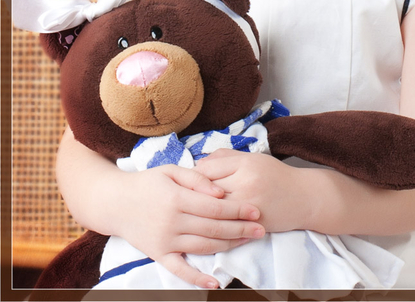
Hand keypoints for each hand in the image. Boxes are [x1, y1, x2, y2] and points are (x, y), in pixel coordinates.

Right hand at [115, 163, 264, 287]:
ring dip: (228, 246)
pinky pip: (180, 270)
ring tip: (247, 241)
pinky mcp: (158, 255)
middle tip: (261, 228)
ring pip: (203, 247)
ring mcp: (165, 241)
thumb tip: (220, 191)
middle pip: (213, 228)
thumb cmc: (147, 182)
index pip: (214, 206)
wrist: (115, 202)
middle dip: (240, 229)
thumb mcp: (171, 170)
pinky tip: (215, 283)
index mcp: (177, 198)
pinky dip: (197, 279)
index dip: (237, 209)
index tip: (256, 210)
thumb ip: (197, 177)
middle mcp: (172, 221)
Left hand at [196, 150, 310, 232]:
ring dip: (200, 214)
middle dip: (191, 197)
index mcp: (245, 163)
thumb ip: (225, 157)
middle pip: (207, 191)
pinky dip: (215, 227)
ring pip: (214, 212)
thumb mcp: (252, 158)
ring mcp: (249, 206)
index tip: (185, 183)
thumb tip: (198, 163)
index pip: (207, 170)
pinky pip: (227, 228)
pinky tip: (207, 227)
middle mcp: (246, 182)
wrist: (304, 197)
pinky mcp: (252, 225)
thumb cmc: (275, 175)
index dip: (192, 178)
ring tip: (191, 215)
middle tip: (181, 202)